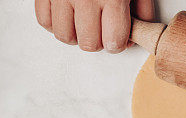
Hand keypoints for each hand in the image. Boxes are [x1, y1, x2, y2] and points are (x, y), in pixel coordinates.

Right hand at [35, 0, 155, 52]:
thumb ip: (141, 7)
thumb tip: (139, 29)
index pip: (113, 41)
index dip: (118, 43)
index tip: (119, 36)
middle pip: (89, 43)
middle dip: (99, 41)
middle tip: (103, 29)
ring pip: (65, 36)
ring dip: (76, 36)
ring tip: (84, 24)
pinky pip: (44, 21)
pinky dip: (56, 24)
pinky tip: (68, 16)